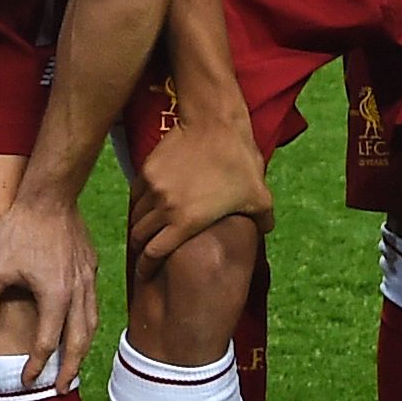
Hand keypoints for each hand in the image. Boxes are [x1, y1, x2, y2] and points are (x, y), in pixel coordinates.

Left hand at [0, 194, 98, 388]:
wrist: (49, 197)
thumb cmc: (20, 229)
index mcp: (55, 297)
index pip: (48, 342)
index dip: (37, 365)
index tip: (26, 380)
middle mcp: (78, 293)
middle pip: (78, 341)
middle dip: (69, 369)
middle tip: (62, 388)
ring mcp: (88, 279)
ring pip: (91, 324)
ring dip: (82, 348)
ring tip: (73, 364)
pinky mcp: (90, 267)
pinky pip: (93, 304)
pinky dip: (87, 323)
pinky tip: (79, 325)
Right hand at [128, 112, 273, 266]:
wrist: (215, 124)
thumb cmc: (240, 162)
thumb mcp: (260, 197)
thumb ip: (262, 221)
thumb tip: (265, 231)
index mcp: (187, 221)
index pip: (154, 253)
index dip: (147, 268)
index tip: (145, 275)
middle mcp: (164, 208)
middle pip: (140, 236)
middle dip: (140, 250)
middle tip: (143, 257)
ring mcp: (152, 188)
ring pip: (136, 216)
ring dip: (139, 228)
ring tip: (144, 234)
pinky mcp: (147, 170)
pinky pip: (136, 196)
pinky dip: (138, 206)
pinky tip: (145, 209)